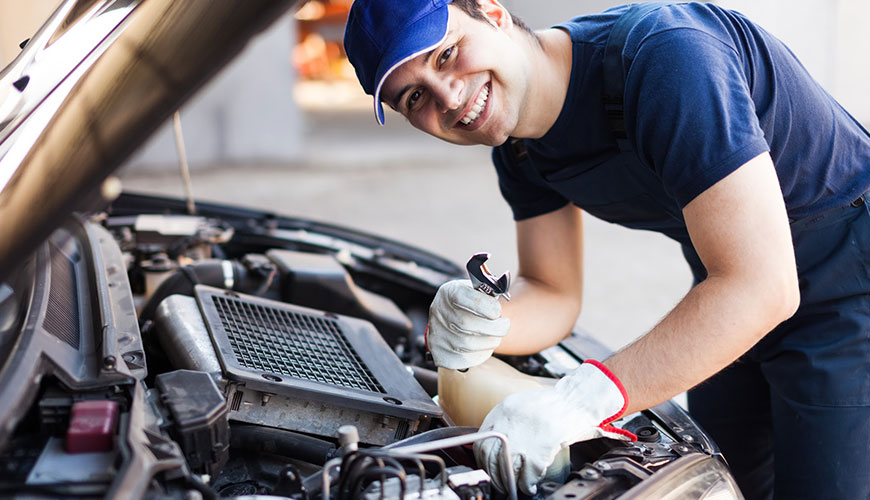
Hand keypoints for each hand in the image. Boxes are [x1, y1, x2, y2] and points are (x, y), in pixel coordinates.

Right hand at [426, 279, 509, 369]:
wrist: (450, 321)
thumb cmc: (470, 304)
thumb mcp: (476, 291)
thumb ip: (488, 291)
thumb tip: (501, 290)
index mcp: (449, 292)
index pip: (463, 297)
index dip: (485, 305)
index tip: (497, 311)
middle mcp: (439, 312)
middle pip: (466, 324)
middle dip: (493, 327)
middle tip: (504, 325)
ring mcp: (437, 335)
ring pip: (468, 344)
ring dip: (489, 341)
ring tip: (495, 336)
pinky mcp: (440, 354)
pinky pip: (465, 360)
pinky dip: (480, 354)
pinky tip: (483, 346)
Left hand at [473, 360, 636, 494]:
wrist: (578, 399)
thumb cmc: (556, 403)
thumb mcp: (524, 404)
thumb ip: (509, 420)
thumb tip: (500, 443)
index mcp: (504, 410)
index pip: (482, 440)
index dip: (484, 458)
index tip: (489, 466)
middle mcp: (509, 423)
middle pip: (490, 457)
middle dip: (495, 474)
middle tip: (501, 482)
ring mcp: (523, 437)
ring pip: (506, 469)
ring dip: (510, 483)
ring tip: (516, 487)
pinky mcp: (539, 449)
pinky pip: (527, 475)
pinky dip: (527, 484)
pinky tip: (531, 485)